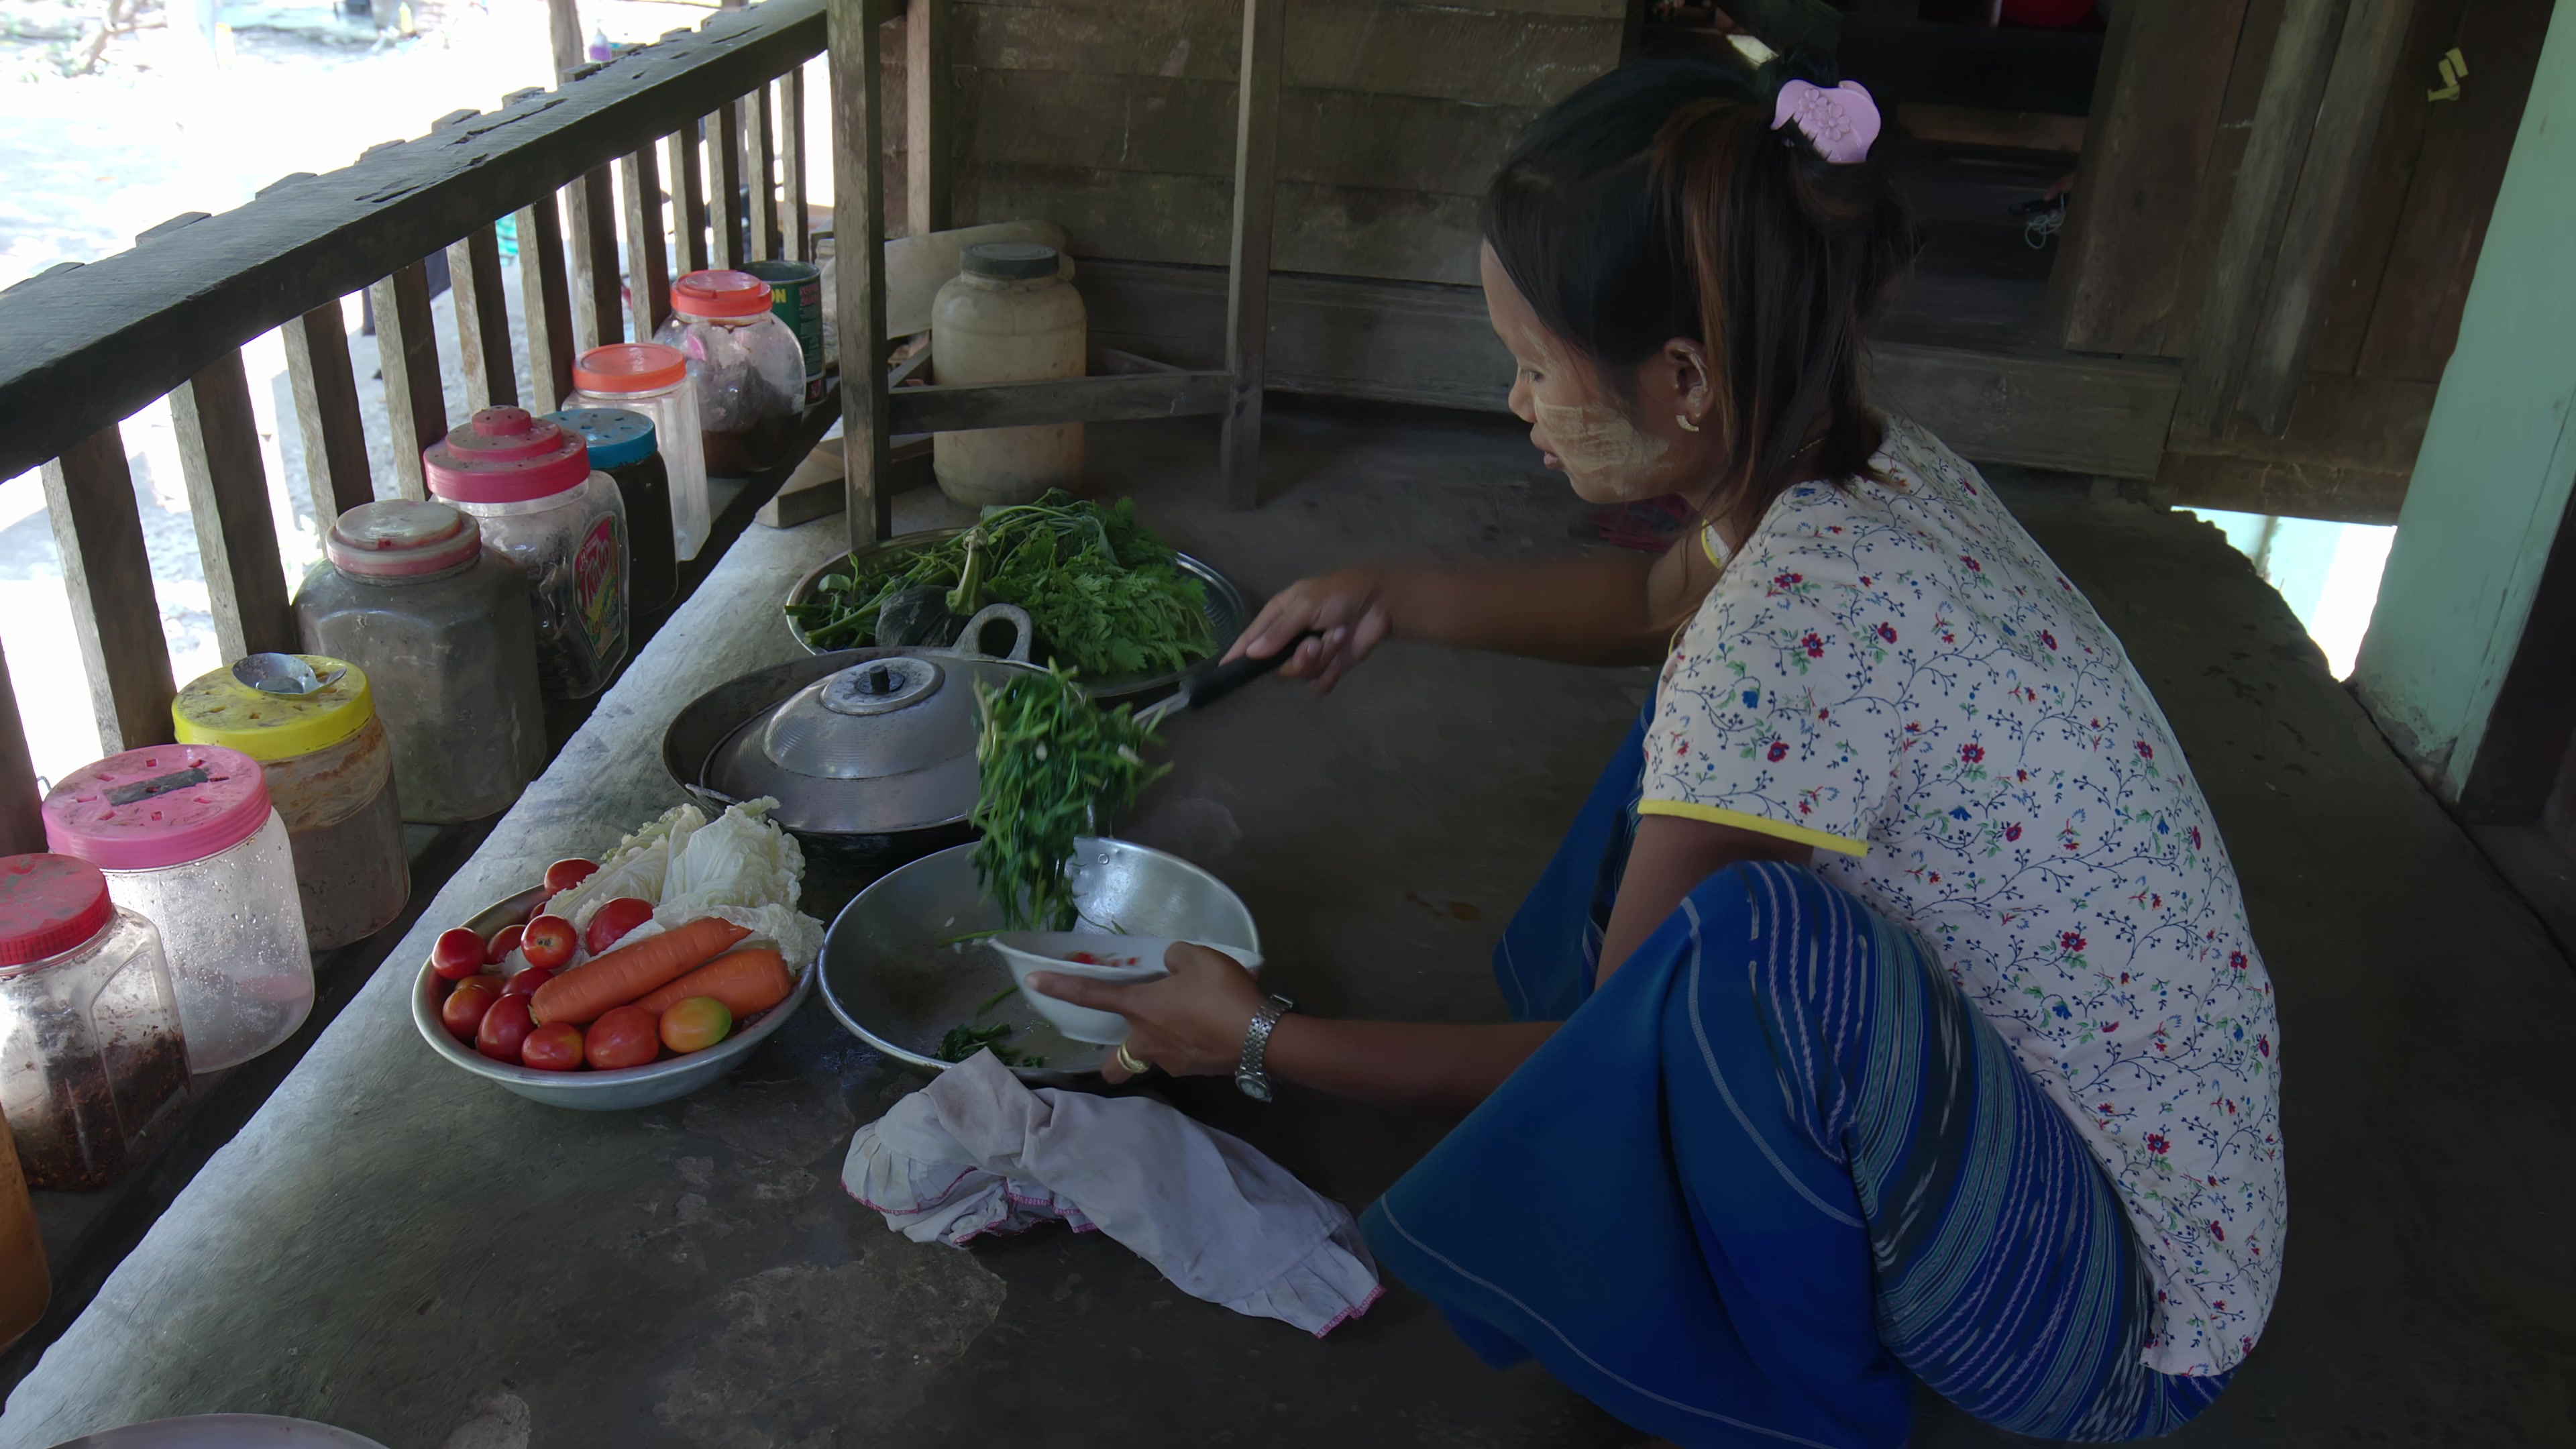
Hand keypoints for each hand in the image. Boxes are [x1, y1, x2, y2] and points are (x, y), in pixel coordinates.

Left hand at [1026, 943, 1266, 1081]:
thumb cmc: (1222, 994)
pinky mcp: (1197, 1071)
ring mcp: (1172, 1062)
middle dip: (1111, 1059)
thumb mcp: (1198, 957)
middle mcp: (1147, 1042)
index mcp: (1140, 1009)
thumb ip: (1175, 958)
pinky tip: (1213, 1026)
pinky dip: (1190, 1043)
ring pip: (1152, 1059)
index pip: (1090, 996)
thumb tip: (1172, 967)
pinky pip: (1184, 1056)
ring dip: (1160, 1043)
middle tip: (1129, 1037)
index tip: (1032, 984)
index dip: (1059, 988)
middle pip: (1114, 1065)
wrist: (1262, 1038)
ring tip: (1189, 1021)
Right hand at [1224, 569, 1395, 693]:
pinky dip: (1330, 675)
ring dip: (1320, 660)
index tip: (1225, 669)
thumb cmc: (1340, 595)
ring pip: (1299, 676)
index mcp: (1278, 616)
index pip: (1251, 639)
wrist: (1380, 604)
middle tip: (1315, 645)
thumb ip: (1279, 631)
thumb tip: (1251, 654)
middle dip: (1297, 660)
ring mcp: (1309, 655)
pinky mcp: (1329, 668)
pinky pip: (1318, 685)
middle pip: (1276, 667)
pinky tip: (1340, 660)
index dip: (1238, 654)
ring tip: (1337, 638)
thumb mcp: (1306, 605)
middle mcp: (1289, 638)